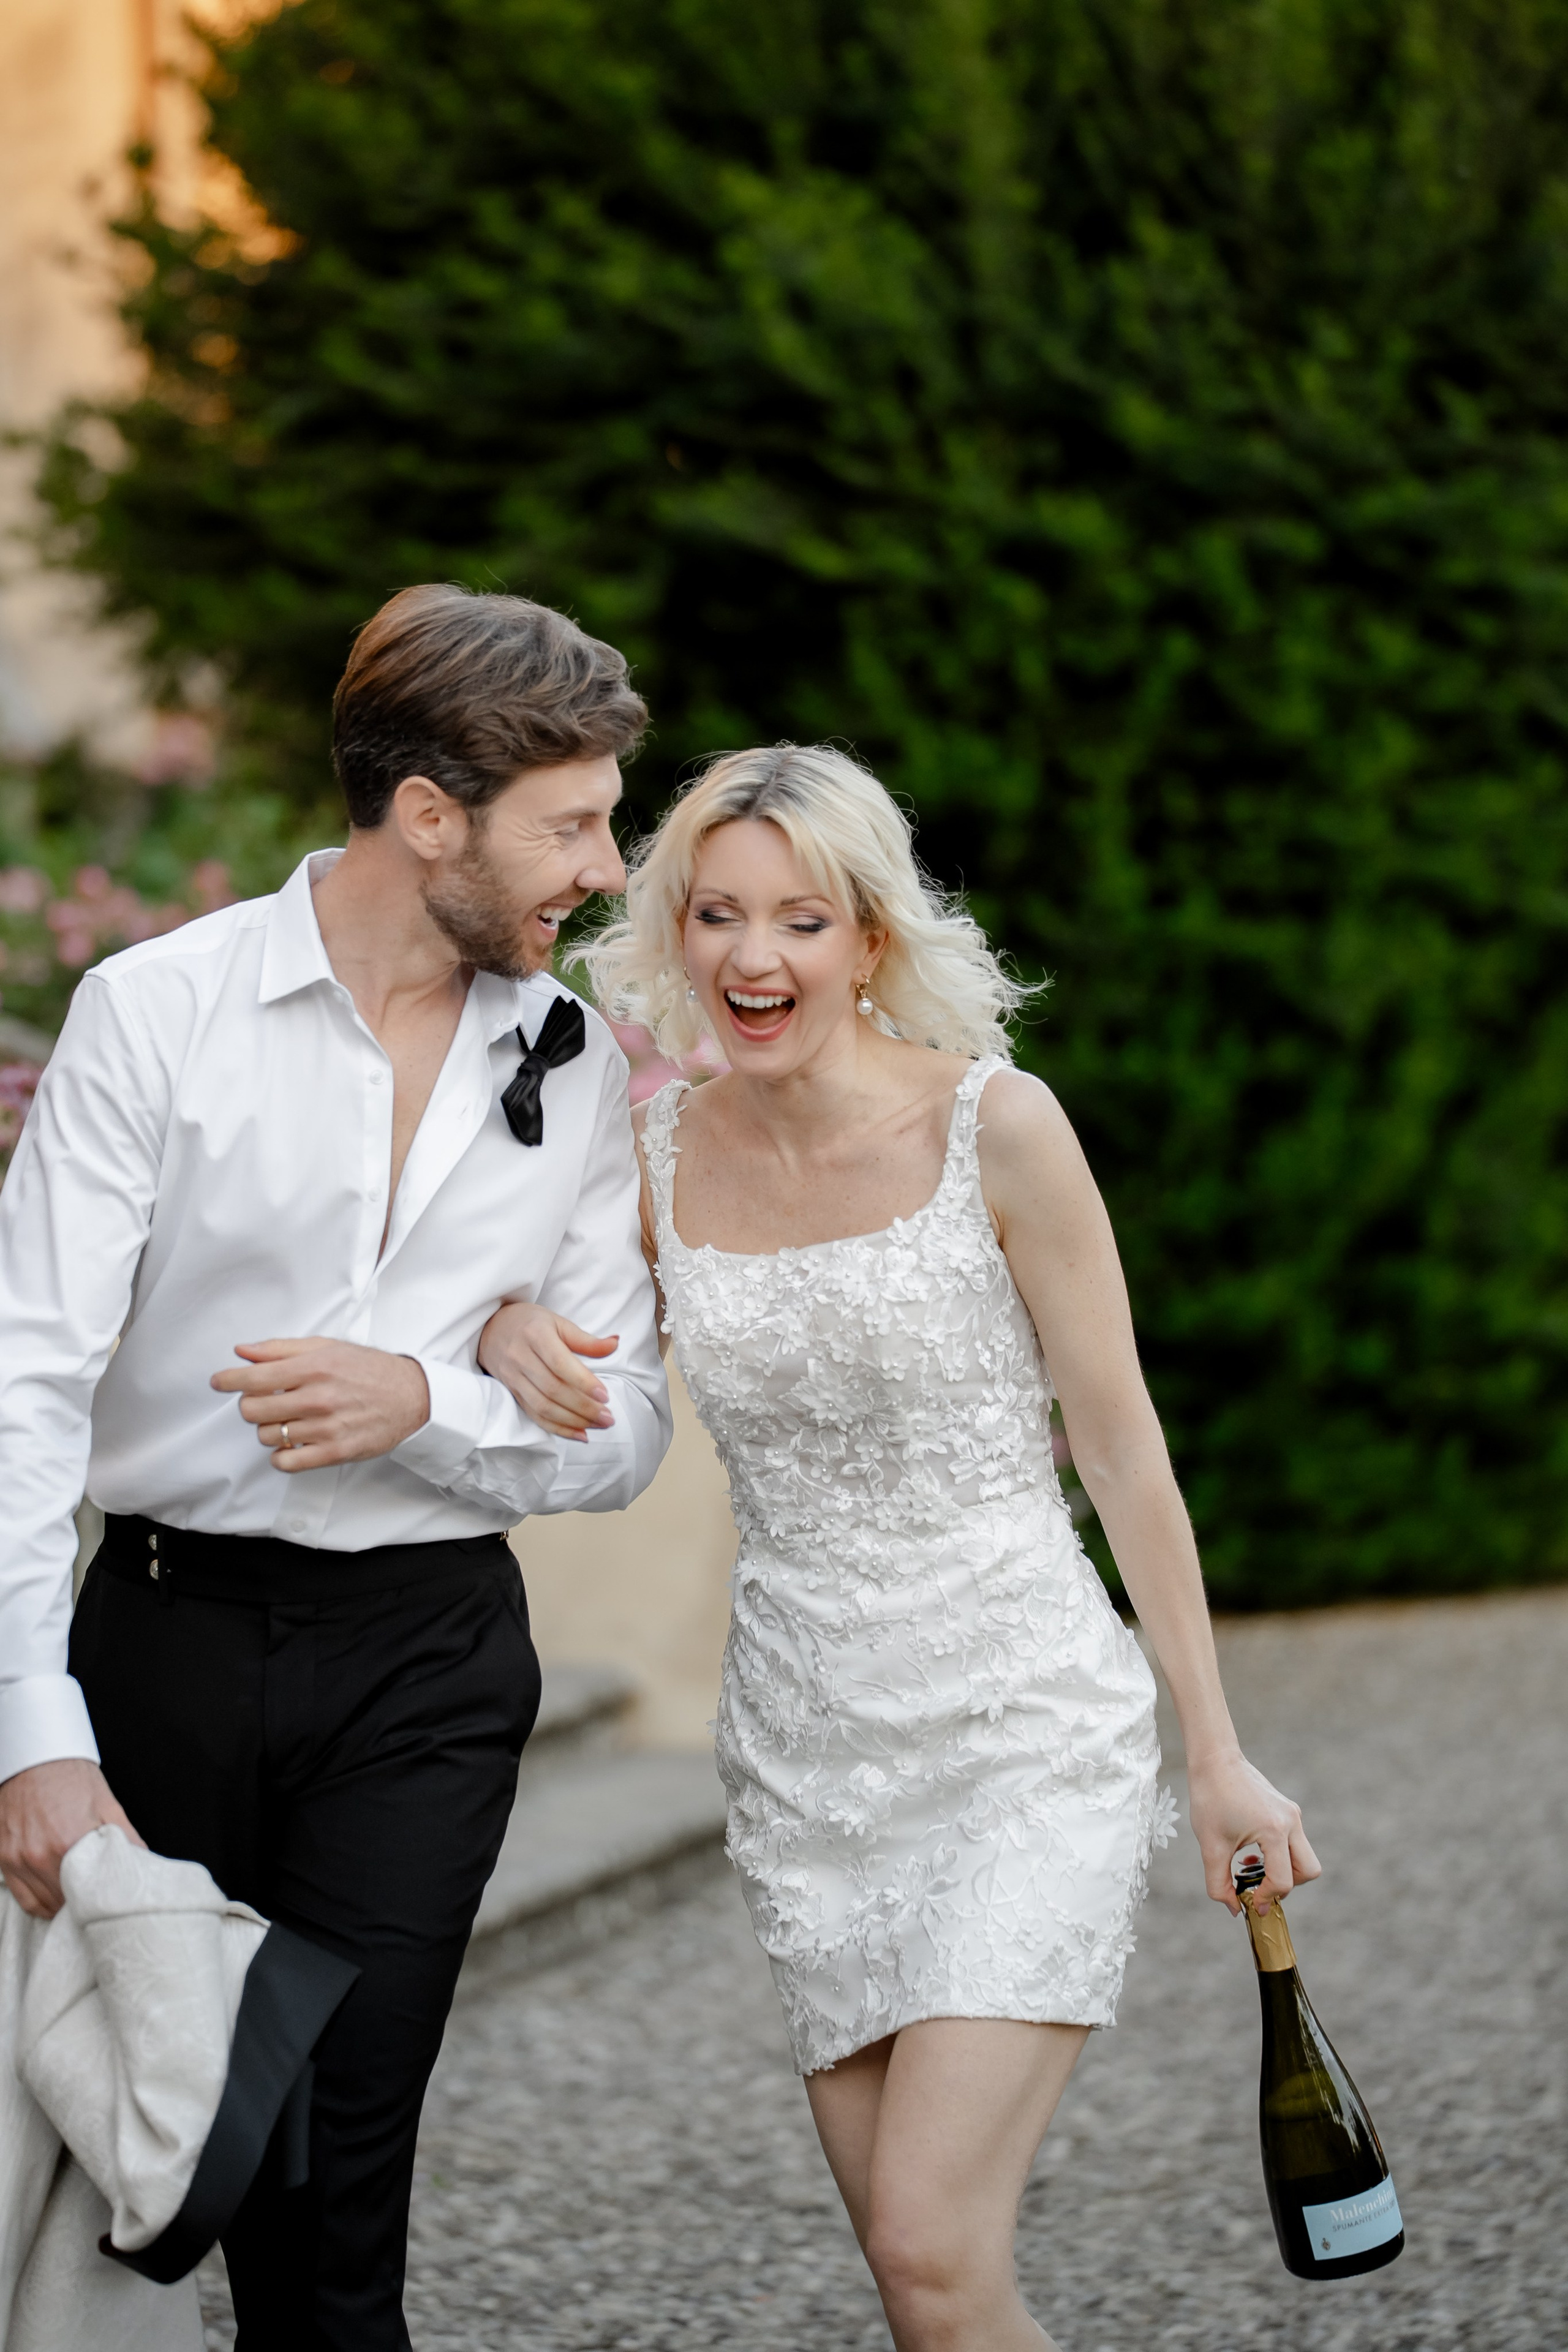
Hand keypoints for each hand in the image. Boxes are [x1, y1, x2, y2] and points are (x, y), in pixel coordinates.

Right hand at [0, 1759, 145, 1918]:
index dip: (101, 1900)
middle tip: (98, 1901)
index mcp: (68, 1842)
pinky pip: (23, 1897)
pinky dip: (40, 1903)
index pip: (88, 1892)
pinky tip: (55, 1899)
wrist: (33, 1755)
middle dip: (83, 1903)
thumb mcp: (106, 1802)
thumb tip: (143, 1861)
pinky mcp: (3, 1858)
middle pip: (65, 1901)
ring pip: (44, 1904)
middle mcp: (39, 1856)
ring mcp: (18, 1859)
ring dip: (62, 1905)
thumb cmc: (70, 1775)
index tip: (111, 1900)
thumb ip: (126, 1837)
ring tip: (79, 1901)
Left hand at [211, 1337, 429, 1470]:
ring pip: (268, 1436)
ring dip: (270, 1428)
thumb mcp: (327, 1347)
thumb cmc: (368, 1370)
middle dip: (251, 1405)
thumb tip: (242, 1351)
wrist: (412, 1397)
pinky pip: (286, 1462)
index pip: (255, 1377)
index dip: (229, 1380)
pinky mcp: (335, 1452)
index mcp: (314, 1367)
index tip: (219, 1381)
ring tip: (289, 1419)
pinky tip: (293, 1443)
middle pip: (253, 1410)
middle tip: (265, 1401)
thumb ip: (282, 1349)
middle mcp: (318, 1397)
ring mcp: (326, 1427)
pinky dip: (281, 1456)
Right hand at [478, 1302, 617, 1441]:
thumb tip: (614, 1344)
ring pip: (543, 1406)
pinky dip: (556, 1428)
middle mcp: (520, 1357)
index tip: (605, 1396)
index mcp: (535, 1335)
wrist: (490, 1328)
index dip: (583, 1382)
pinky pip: (533, 1415)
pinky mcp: (511, 1392)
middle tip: (608, 1417)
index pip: (560, 1364)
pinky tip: (578, 1434)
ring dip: (573, 1421)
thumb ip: (585, 1339)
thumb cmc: (530, 1323)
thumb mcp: (557, 1323)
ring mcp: (513, 1377)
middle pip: (553, 1389)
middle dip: (583, 1408)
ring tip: (597, 1426)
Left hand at [1187, 1748, 1320, 1916]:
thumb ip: (1218, 1884)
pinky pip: (1294, 1842)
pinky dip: (1279, 1855)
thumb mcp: (1209, 1846)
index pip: (1282, 1880)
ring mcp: (1292, 1814)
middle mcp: (1290, 1822)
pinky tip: (1252, 1852)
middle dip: (1286, 1886)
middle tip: (1258, 1886)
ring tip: (1250, 1866)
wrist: (1215, 1760)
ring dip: (1282, 1870)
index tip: (1250, 1902)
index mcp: (1274, 1831)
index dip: (1267, 1898)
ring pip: (1304, 1857)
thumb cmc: (1210, 1799)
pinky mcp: (1288, 1809)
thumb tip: (1234, 1908)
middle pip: (1308, 1871)